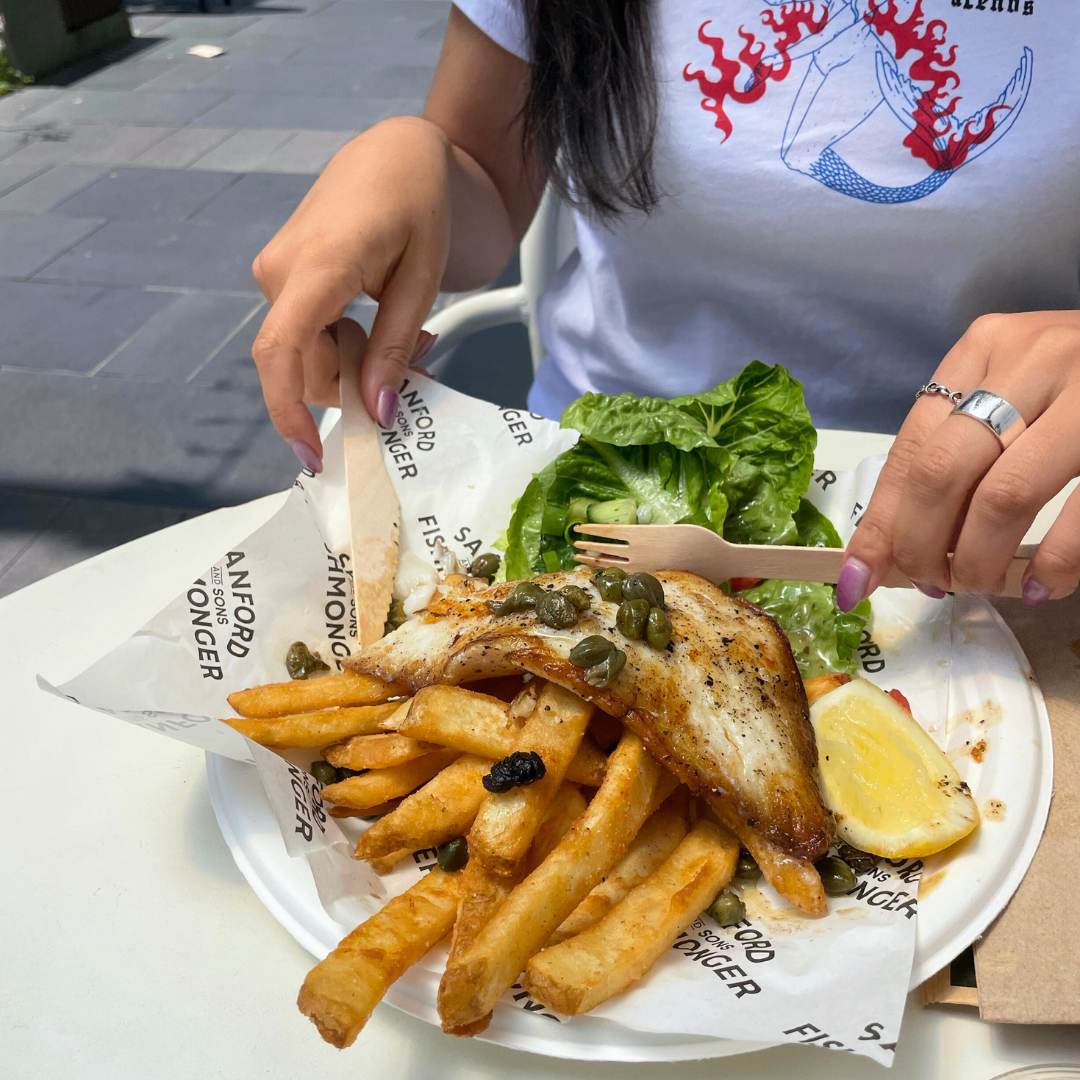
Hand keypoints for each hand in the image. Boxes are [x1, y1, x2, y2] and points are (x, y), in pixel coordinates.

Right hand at [251, 117, 451, 469]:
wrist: (398, 151)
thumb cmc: (419, 203)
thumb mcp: (421, 283)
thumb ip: (395, 350)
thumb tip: (380, 414)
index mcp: (316, 267)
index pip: (280, 353)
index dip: (289, 413)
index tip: (313, 456)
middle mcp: (280, 271)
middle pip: (303, 365)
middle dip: (354, 387)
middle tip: (417, 380)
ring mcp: (276, 271)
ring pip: (307, 353)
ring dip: (355, 365)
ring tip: (415, 345)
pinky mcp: (283, 274)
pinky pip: (307, 330)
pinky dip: (345, 344)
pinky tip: (384, 328)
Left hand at [839, 311, 1079, 608]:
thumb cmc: (1078, 382)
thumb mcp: (1007, 393)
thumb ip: (952, 451)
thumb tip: (886, 547)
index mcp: (984, 348)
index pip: (911, 448)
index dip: (881, 521)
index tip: (860, 576)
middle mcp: (1033, 360)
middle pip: (944, 473)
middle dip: (922, 545)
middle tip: (930, 581)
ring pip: (1005, 497)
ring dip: (980, 560)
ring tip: (981, 584)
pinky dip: (1052, 564)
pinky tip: (1040, 587)